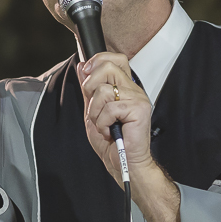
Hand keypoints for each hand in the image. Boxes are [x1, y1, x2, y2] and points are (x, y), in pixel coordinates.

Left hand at [77, 52, 154, 184]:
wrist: (124, 163)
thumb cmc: (112, 142)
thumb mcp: (93, 110)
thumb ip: (90, 89)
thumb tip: (82, 67)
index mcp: (125, 88)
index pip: (116, 59)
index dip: (98, 61)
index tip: (87, 73)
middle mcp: (134, 90)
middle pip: (108, 67)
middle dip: (90, 86)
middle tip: (94, 106)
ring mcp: (138, 98)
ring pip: (104, 90)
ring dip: (95, 111)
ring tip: (103, 124)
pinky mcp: (139, 110)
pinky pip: (109, 108)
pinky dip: (102, 123)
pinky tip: (109, 131)